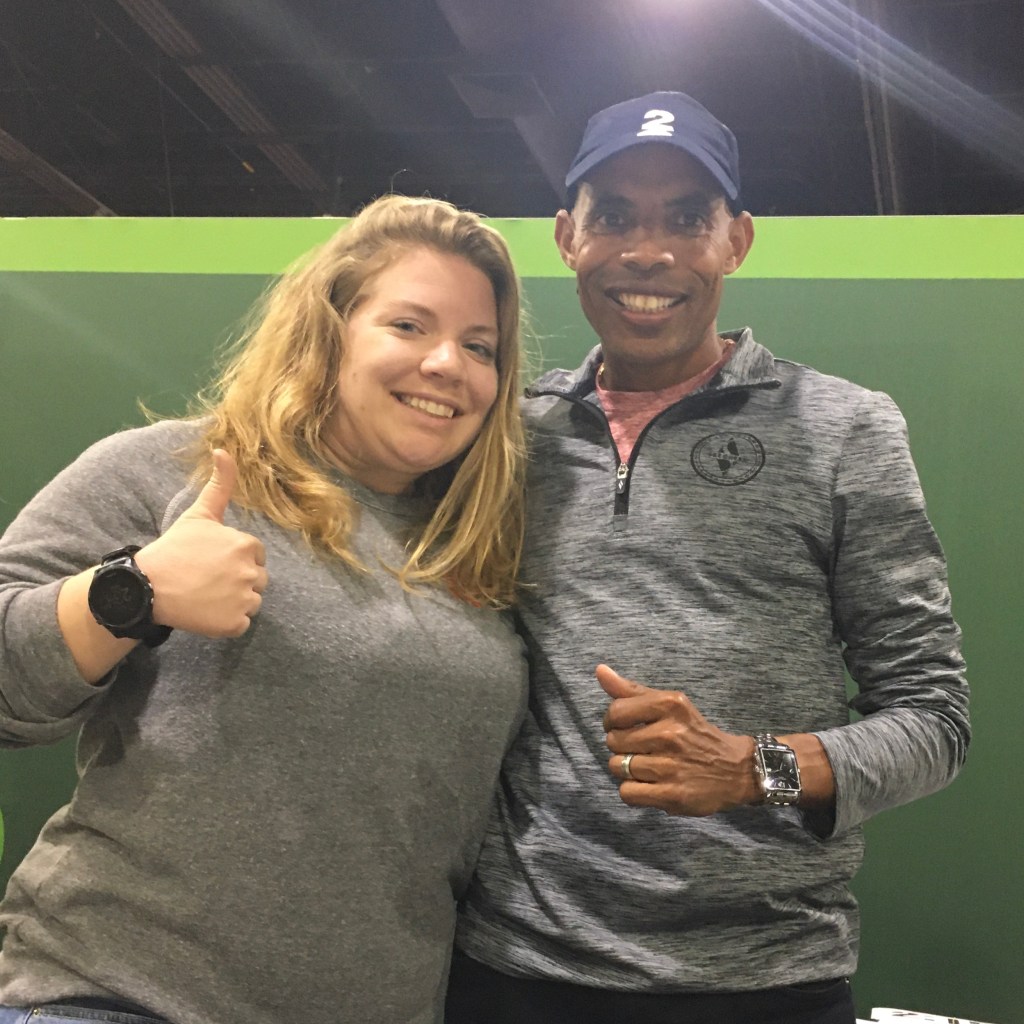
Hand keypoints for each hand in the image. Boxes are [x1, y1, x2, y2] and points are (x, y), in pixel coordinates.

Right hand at [136, 449, 267, 637]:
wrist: (147, 586)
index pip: (255, 555)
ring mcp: (243, 600)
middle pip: (257, 579)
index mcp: (246, 545)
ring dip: (234, 601)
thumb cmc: (174, 549)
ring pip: (252, 602)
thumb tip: (223, 449)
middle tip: (208, 579)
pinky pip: (241, 624)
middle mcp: (250, 573)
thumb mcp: (199, 514)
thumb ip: (219, 484)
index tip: (211, 561)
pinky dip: (227, 622)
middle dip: (237, 580)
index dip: (235, 558)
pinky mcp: (234, 624)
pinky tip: (206, 612)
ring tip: (206, 595)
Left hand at [597, 664, 756, 815]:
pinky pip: (627, 792)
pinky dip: (633, 790)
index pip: (615, 712)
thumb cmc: (694, 733)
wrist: (736, 770)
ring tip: (646, 766)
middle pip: (613, 741)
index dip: (612, 721)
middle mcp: (670, 734)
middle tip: (641, 748)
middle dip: (621, 746)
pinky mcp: (673, 795)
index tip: (624, 726)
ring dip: (626, 769)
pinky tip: (649, 784)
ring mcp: (671, 766)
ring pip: (617, 767)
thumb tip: (600, 670)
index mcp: (670, 705)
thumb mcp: (669, 704)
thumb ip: (631, 690)